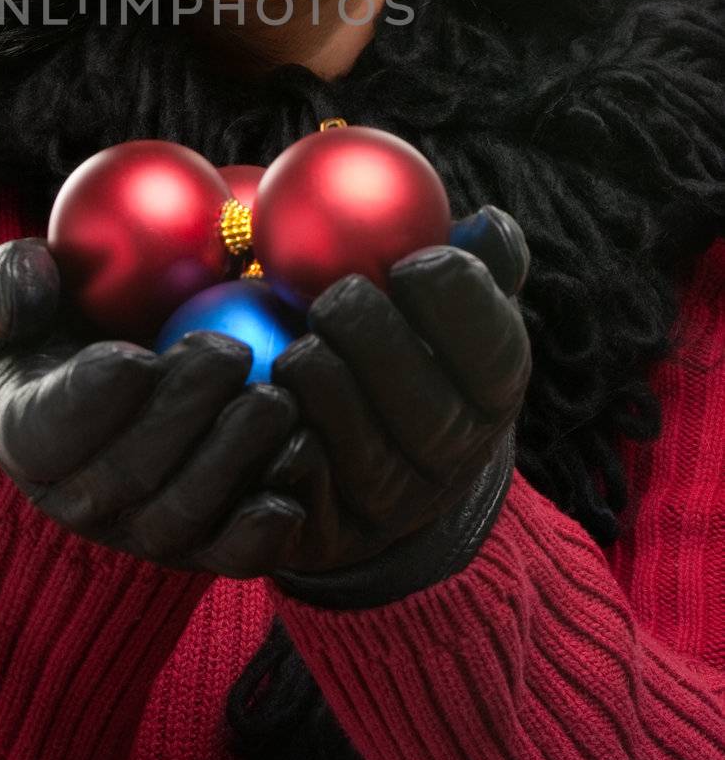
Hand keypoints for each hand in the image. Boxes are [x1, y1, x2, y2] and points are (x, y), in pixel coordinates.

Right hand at [0, 237, 308, 579]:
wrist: (112, 372)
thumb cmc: (56, 320)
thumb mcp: (9, 289)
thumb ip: (8, 280)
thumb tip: (39, 279)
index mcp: (25, 433)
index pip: (47, 431)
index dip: (90, 401)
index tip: (137, 356)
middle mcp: (79, 497)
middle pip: (127, 476)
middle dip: (181, 417)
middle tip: (232, 353)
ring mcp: (141, 529)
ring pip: (182, 518)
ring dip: (232, 463)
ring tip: (275, 401)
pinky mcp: (202, 545)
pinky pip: (231, 555)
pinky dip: (263, 533)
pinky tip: (295, 493)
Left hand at [261, 206, 531, 606]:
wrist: (367, 457)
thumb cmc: (404, 341)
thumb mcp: (445, 301)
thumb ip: (473, 260)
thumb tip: (487, 223)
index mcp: (491, 393)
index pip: (495, 353)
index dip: (459, 306)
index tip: (414, 263)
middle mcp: (453, 458)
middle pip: (430, 415)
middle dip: (382, 350)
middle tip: (335, 300)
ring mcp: (395, 506)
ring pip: (367, 461)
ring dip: (329, 398)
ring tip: (298, 350)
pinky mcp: (330, 535)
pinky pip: (307, 504)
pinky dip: (286, 455)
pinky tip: (264, 402)